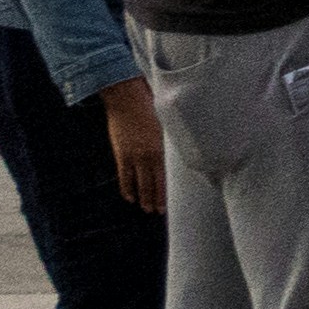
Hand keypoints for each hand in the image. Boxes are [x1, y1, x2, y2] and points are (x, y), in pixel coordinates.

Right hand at [100, 78, 165, 215]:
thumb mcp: (170, 120)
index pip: (171, 174)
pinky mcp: (121, 154)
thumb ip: (176, 135)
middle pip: (156, 183)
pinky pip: (124, 177)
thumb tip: (187, 143)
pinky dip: (127, 188)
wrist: (126, 97)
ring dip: (145, 198)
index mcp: (165, 146)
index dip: (172, 189)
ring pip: (141, 184)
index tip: (178, 199)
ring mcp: (134, 156)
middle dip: (159, 199)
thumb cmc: (152, 103)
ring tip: (148, 209)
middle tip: (161, 211)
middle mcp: (151, 154)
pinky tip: (131, 198)